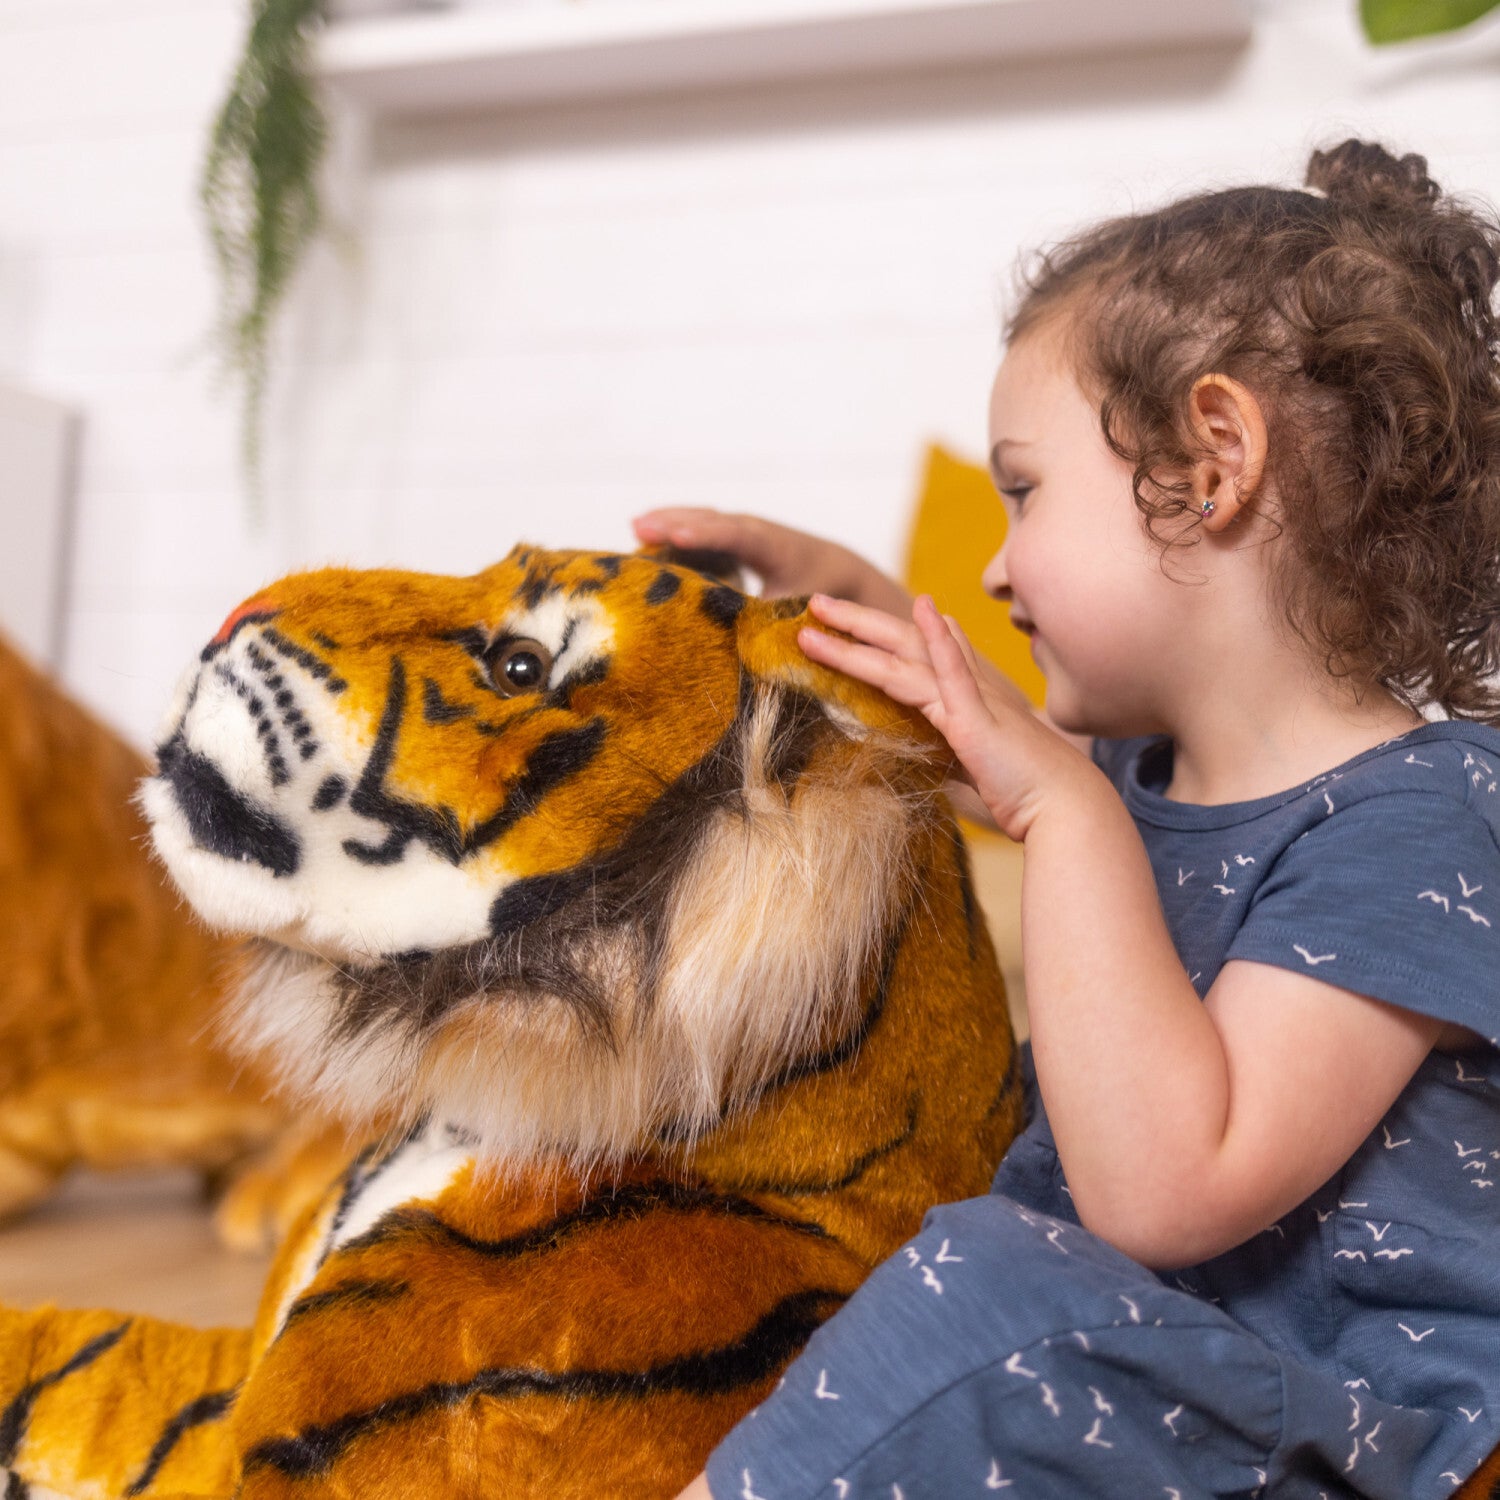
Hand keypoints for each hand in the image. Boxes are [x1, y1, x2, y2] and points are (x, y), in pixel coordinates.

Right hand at [631, 508, 910, 614]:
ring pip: (703, 520)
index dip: (708, 536)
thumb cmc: (818, 595)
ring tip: (636, 527)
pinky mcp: (733, 537)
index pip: (738, 536)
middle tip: (639, 526)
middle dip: (676, 522)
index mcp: (776, 546)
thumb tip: (738, 647)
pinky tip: (646, 537)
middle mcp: (757, 530)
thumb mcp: (798, 613)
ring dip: (670, 522)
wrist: (837, 570)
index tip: (679, 536)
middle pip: (712, 521)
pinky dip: (675, 532)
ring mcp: (743, 530)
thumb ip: (770, 623)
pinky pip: (701, 530)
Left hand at [799, 593, 1092, 841]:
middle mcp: (967, 685)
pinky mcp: (976, 718)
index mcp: (963, 696)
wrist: (1063, 809)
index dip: (877, 638)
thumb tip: (911, 755)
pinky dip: (938, 639)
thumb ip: (941, 753)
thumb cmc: (1021, 794)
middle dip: (856, 622)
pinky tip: (925, 609)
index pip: (913, 657)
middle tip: (815, 603)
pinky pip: (953, 670)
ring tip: (817, 614)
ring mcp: (971, 698)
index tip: (846, 624)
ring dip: (859, 631)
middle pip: (901, 642)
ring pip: (905, 655)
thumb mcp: (969, 770)